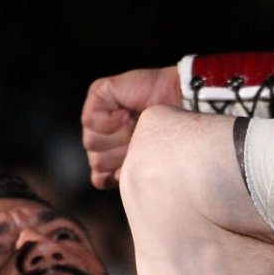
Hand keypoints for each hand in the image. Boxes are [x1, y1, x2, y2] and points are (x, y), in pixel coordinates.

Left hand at [81, 66, 178, 188]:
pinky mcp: (98, 95)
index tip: (137, 163)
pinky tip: (126, 114)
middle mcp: (105, 135)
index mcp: (115, 154)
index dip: (116, 175)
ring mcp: (100, 114)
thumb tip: (105, 180)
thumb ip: (125, 174)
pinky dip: (110, 121)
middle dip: (120, 154)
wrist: (184, 107)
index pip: (99, 176)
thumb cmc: (172, 137)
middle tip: (139, 140)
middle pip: (95, 161)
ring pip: (90, 142)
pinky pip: (89, 120)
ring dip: (118, 137)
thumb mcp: (148, 164)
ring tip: (134, 125)